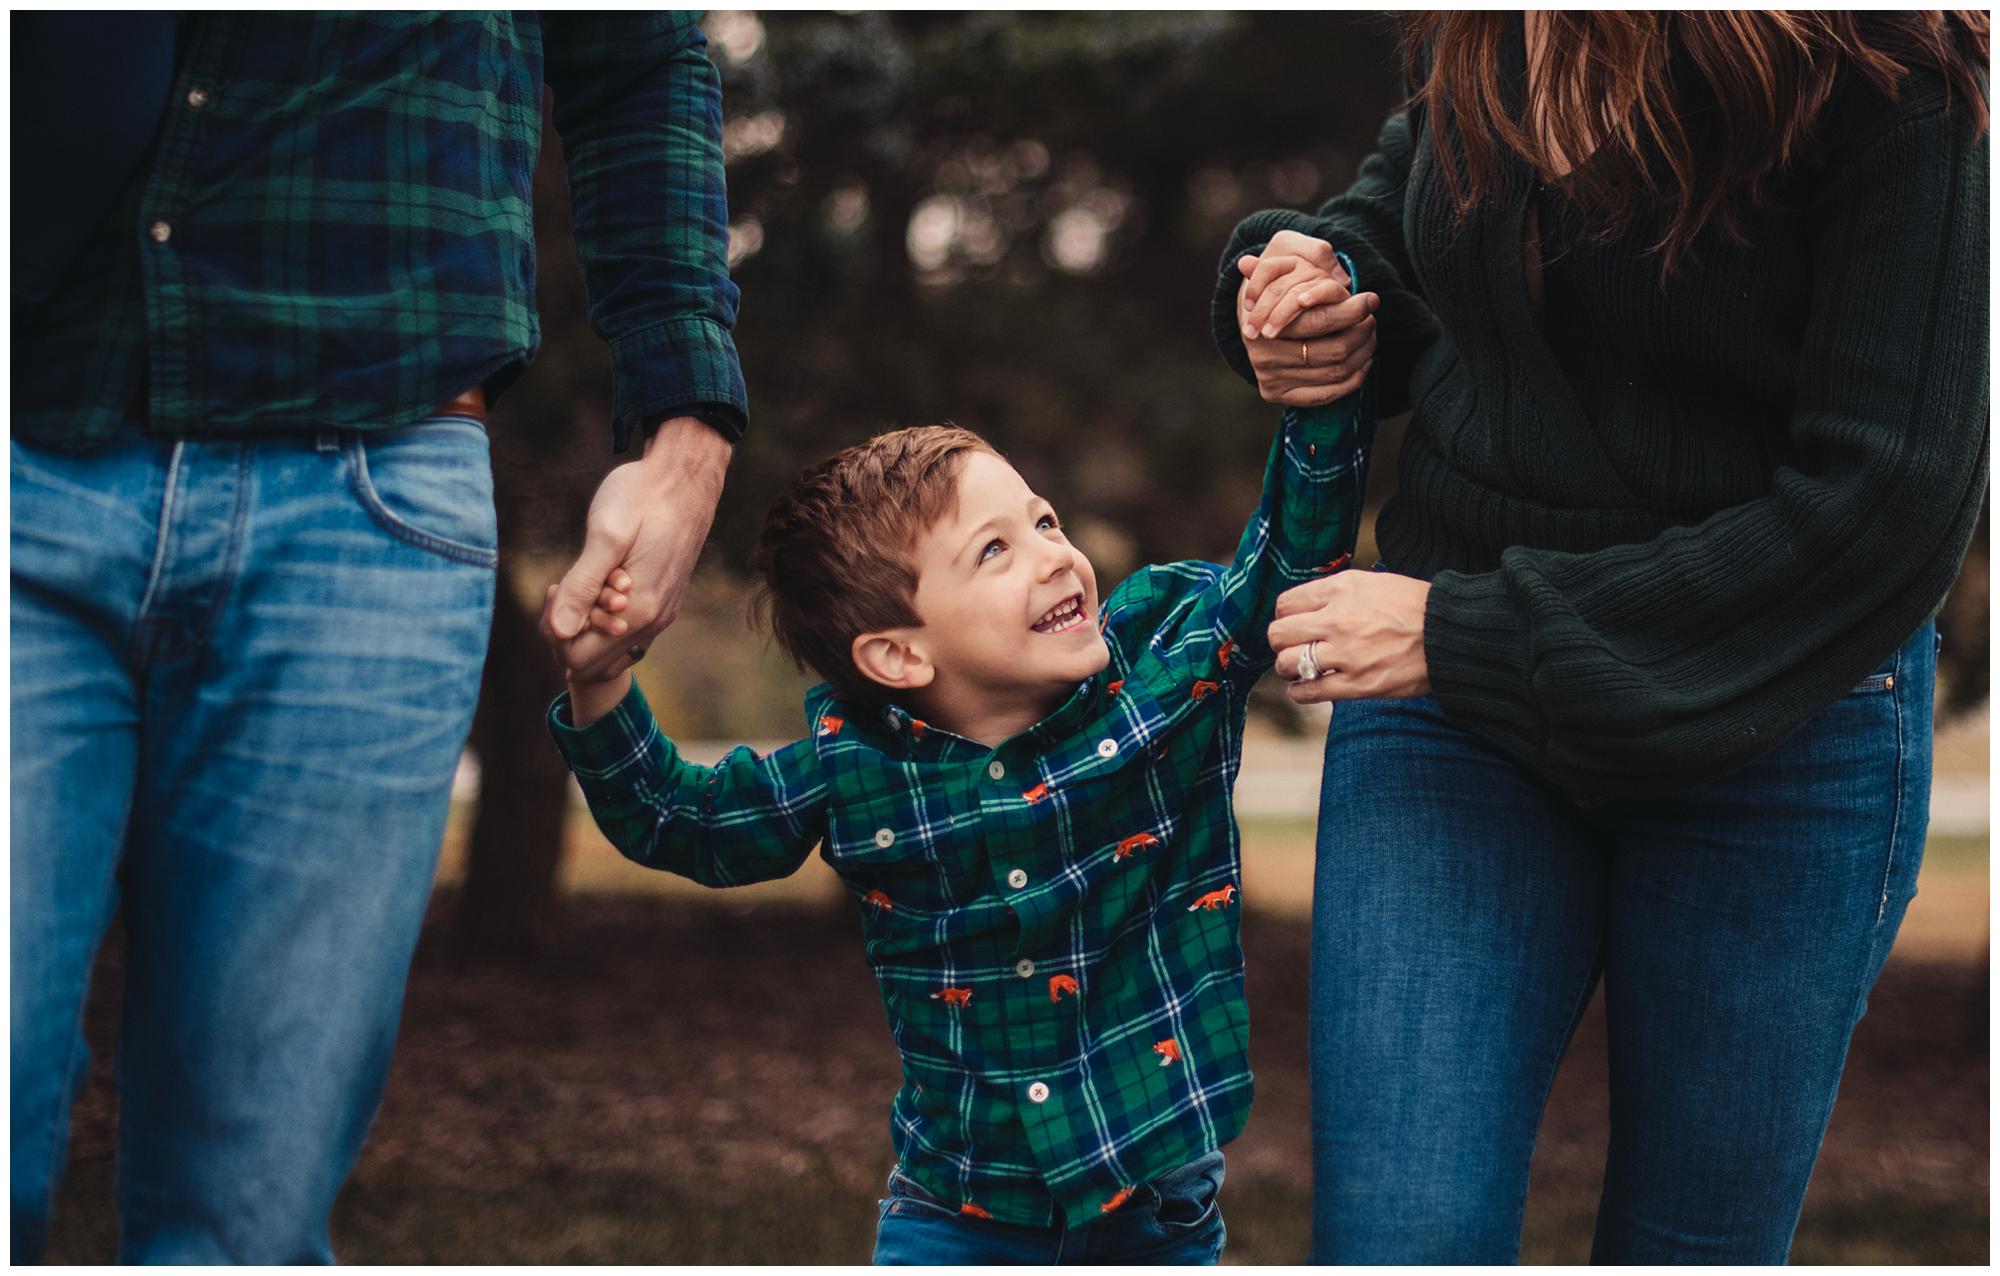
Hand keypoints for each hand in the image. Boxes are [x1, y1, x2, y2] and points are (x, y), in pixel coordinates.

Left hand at [541, 415, 732, 683]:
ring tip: (585, 582)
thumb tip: (557, 631)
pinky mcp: (664, 602)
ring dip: (587, 628)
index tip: (557, 586)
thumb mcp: (605, 535)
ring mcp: (661, 614)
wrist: (688, 476)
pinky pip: (628, 635)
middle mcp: (653, 621)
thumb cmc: (644, 496)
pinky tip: (603, 584)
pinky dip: (606, 621)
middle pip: (592, 662)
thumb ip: (582, 586)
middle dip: (568, 633)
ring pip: (610, 651)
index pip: (577, 659)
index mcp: (638, 610)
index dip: (555, 630)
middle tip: (566, 584)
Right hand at [1234, 231, 1378, 407]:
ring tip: (1370, 336)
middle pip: (1332, 350)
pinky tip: (1363, 362)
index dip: (1351, 311)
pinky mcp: (1276, 396)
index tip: (1370, 299)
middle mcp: (1264, 356)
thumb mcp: (1283, 258)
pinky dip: (1352, 380)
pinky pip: (1325, 395)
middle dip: (1361, 333)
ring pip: (1334, 372)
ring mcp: (1270, 379)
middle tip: (1372, 318)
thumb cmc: (1275, 286)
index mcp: (1264, 324)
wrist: (1251, 321)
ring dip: (1362, 355)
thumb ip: (1307, 255)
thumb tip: (1326, 265)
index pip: (1319, 321)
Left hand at [1266, 570, 1431, 702]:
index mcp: (1342, 590)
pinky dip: (1299, 692)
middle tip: (1293, 646)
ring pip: (1287, 663)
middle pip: (1278, 634)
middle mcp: (1339, 619)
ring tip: (1301, 667)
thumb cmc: (1414, 607)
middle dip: (1280, 642)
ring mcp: (1347, 654)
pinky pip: (1307, 691)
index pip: (1286, 604)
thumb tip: (1305, 606)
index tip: (1295, 624)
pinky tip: (1307, 686)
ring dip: (1288, 667)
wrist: (1450, 635)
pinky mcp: (1357, 685)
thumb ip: (1337, 592)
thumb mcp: (1373, 583)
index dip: (1286, 616)